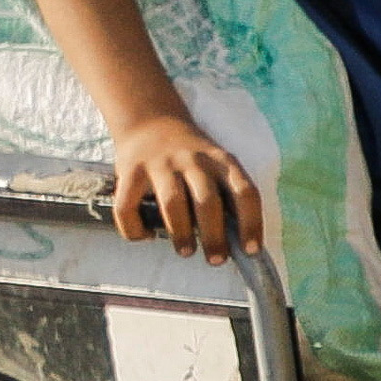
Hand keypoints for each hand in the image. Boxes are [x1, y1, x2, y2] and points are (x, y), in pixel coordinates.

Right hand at [107, 110, 266, 261]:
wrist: (151, 120)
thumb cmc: (192, 157)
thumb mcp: (218, 164)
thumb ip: (227, 194)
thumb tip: (239, 242)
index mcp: (222, 162)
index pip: (245, 193)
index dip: (251, 223)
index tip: (251, 250)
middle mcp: (194, 160)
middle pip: (208, 201)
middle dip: (215, 236)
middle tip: (217, 260)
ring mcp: (160, 164)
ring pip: (173, 203)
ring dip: (181, 233)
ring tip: (186, 252)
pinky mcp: (130, 171)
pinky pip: (128, 207)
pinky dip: (135, 228)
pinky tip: (146, 236)